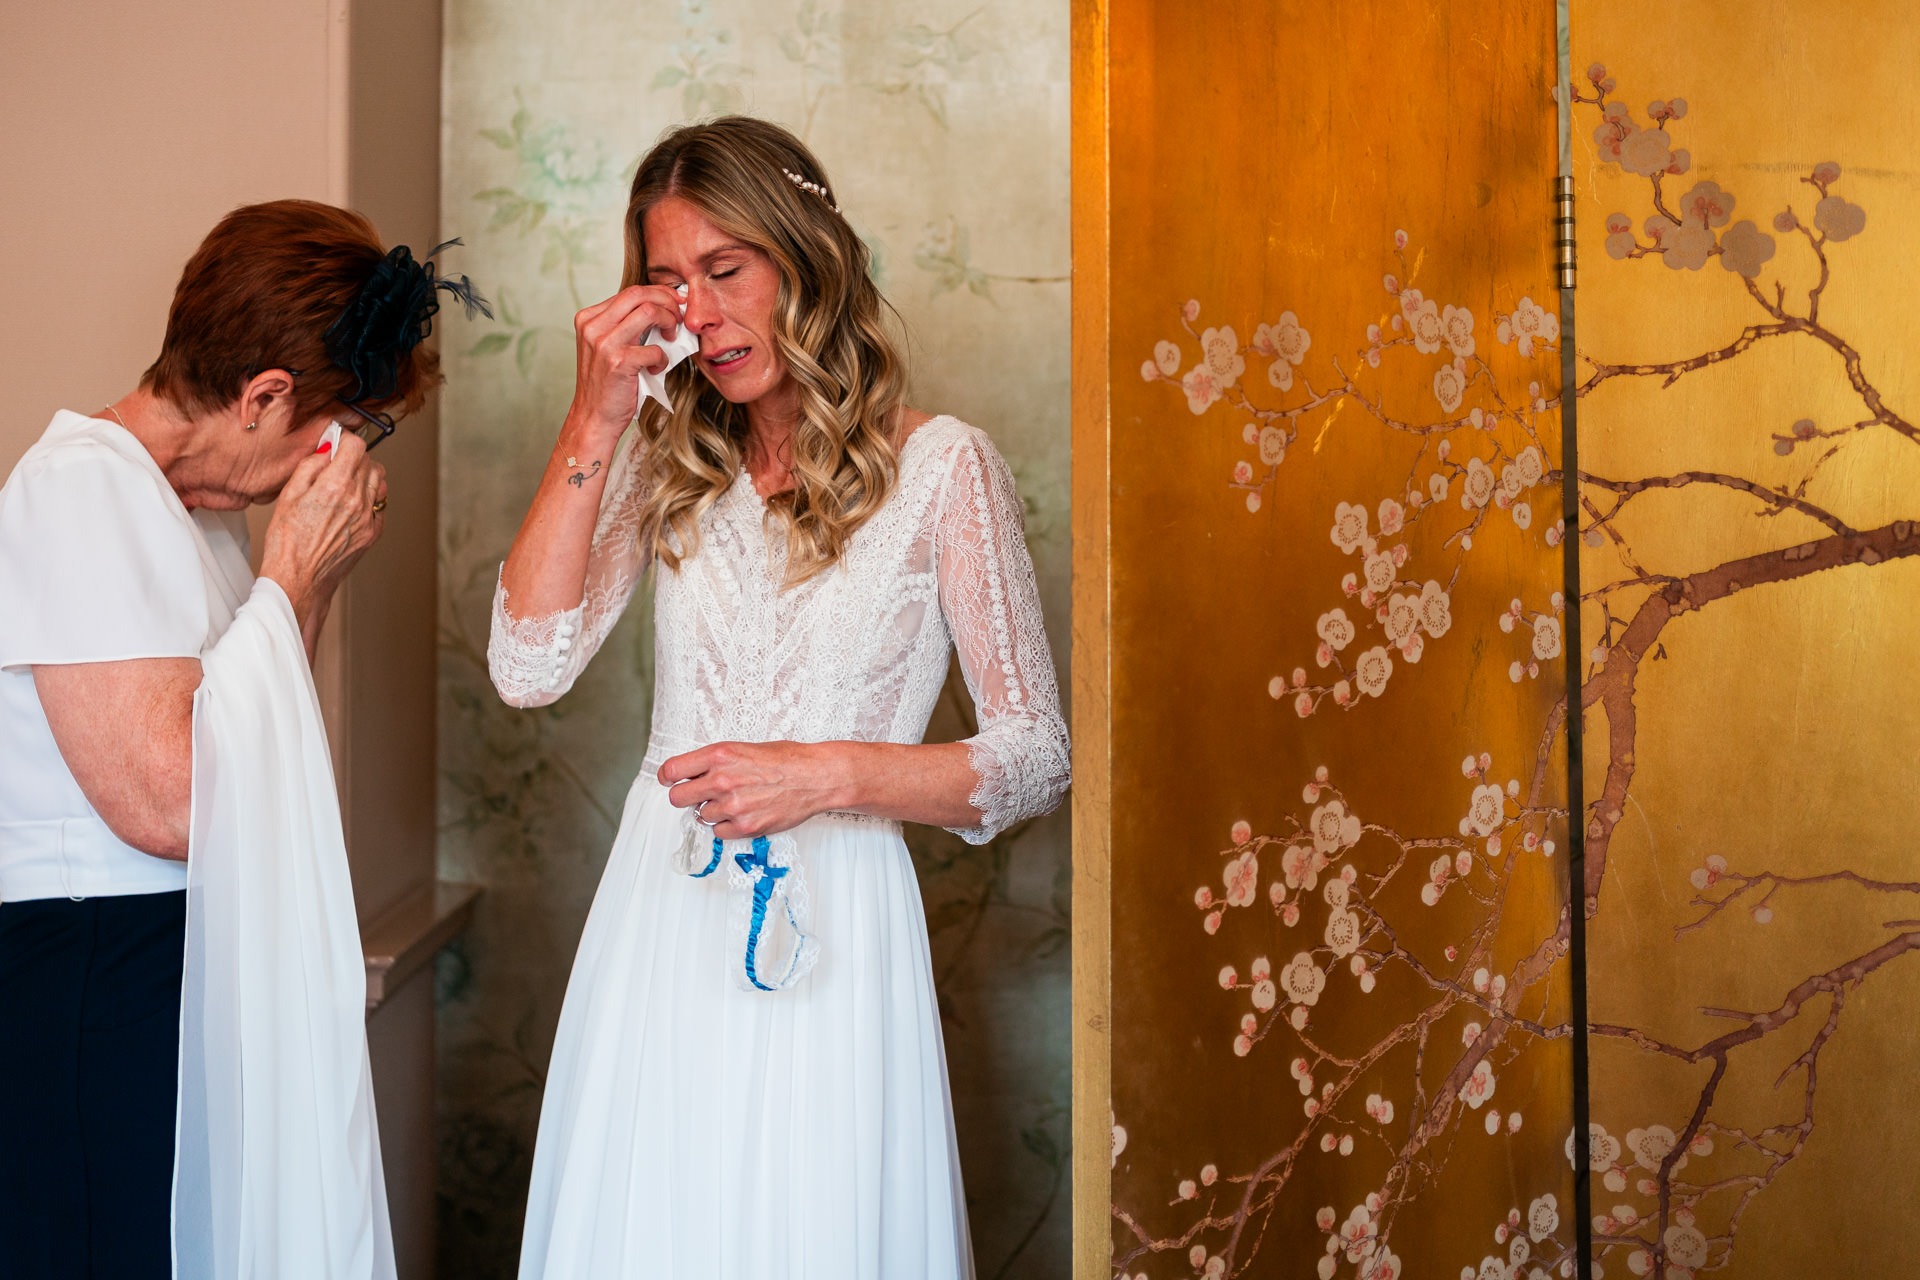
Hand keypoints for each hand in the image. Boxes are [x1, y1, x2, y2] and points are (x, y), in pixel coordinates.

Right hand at [259, 431, 386, 627]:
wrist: (299, 579)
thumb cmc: (287, 541)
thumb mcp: (289, 495)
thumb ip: (311, 466)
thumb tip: (327, 449)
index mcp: (336, 486)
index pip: (355, 446)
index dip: (344, 442)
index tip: (335, 445)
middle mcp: (358, 500)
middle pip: (369, 461)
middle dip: (353, 458)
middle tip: (335, 465)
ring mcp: (369, 517)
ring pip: (379, 481)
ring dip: (365, 476)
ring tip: (343, 485)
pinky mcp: (373, 532)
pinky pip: (380, 504)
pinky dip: (369, 498)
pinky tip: (350, 506)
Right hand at [565, 284, 686, 442]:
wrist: (594, 417)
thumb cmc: (606, 384)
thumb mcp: (607, 346)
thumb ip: (624, 326)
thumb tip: (660, 308)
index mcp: (589, 318)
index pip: (630, 292)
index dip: (659, 294)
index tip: (675, 303)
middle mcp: (593, 326)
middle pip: (639, 294)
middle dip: (667, 302)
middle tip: (680, 318)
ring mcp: (604, 343)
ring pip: (649, 311)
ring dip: (669, 322)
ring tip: (670, 338)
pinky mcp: (618, 362)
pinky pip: (654, 348)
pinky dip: (662, 358)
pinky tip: (656, 368)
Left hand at [659, 741, 845, 840]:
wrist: (816, 776)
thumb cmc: (785, 759)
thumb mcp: (744, 748)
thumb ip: (716, 762)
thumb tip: (692, 775)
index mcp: (720, 755)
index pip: (671, 771)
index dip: (668, 777)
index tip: (670, 780)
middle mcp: (722, 780)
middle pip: (678, 798)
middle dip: (686, 797)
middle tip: (700, 794)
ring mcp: (733, 806)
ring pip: (701, 816)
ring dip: (713, 810)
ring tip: (737, 800)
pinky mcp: (746, 827)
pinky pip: (719, 832)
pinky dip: (727, 825)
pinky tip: (744, 812)